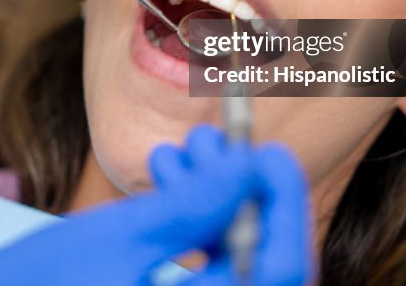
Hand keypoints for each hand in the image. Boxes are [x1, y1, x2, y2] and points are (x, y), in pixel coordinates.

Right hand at [0, 125, 314, 285]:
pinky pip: (202, 266)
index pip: (286, 264)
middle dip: (238, 189)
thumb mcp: (119, 237)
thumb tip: (255, 163)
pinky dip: (189, 221)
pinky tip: (160, 179)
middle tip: (209, 140)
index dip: (286, 200)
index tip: (267, 148)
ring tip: (173, 153)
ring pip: (231, 257)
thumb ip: (195, 203)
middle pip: (262, 258)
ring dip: (210, 198)